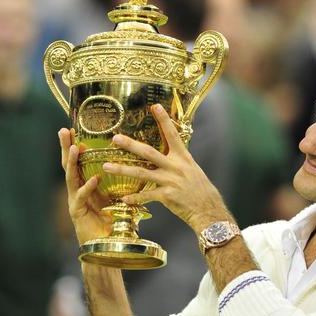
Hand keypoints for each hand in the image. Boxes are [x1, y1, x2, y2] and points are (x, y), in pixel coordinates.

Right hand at [58, 128, 111, 244]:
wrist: (108, 245)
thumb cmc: (113, 220)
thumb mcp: (118, 196)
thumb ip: (122, 182)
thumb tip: (138, 162)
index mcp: (87, 184)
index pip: (79, 161)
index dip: (75, 145)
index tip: (74, 128)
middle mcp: (78, 190)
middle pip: (69, 165)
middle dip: (65, 147)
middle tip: (63, 130)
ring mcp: (75, 201)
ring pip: (71, 178)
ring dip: (71, 162)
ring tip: (73, 148)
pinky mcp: (77, 213)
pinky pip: (82, 197)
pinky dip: (87, 188)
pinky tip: (93, 179)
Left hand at [102, 104, 229, 231]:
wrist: (208, 209)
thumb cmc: (200, 189)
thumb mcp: (192, 169)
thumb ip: (178, 160)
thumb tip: (168, 151)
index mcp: (183, 157)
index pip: (172, 135)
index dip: (164, 120)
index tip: (155, 107)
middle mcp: (176, 167)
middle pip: (149, 153)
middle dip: (131, 145)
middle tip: (115, 138)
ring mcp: (170, 181)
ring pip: (142, 173)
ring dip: (122, 170)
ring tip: (107, 167)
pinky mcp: (167, 196)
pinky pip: (147, 196)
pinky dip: (135, 198)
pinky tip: (124, 198)